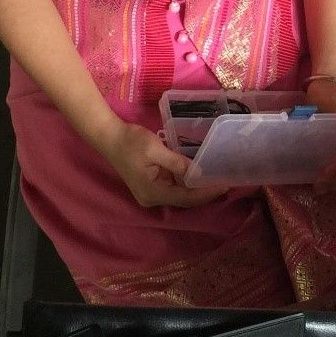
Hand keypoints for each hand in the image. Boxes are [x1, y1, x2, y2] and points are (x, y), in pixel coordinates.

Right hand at [99, 119, 225, 209]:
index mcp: (153, 193)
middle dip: (205, 192)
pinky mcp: (151, 184)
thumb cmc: (130, 141)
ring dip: (197, 187)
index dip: (206, 193)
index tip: (225, 185)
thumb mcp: (155, 149)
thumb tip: (198, 172)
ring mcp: (151, 193)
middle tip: (226, 181)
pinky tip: (201, 174)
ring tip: (218, 178)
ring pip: (180, 193)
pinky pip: (173, 186)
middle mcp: (152, 198)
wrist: (109, 136)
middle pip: (184, 199)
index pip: (186, 198)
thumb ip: (177, 162)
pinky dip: (187, 181)